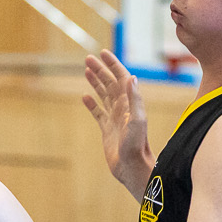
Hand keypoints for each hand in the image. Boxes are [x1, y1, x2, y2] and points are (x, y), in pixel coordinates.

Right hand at [82, 51, 152, 195]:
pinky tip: (85, 97)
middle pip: (109, 83)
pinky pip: (98, 113)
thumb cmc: (137, 146)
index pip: (120, 77)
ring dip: (95, 82)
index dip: (112, 64)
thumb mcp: (137, 121)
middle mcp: (123, 108)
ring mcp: (115, 118)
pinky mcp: (107, 130)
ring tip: (86, 70)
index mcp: (129, 103)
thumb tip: (131, 77)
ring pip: (103, 95)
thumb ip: (135, 99)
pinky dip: (91, 104)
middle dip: (100, 70)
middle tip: (88, 58)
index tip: (102, 53)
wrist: (133, 168)